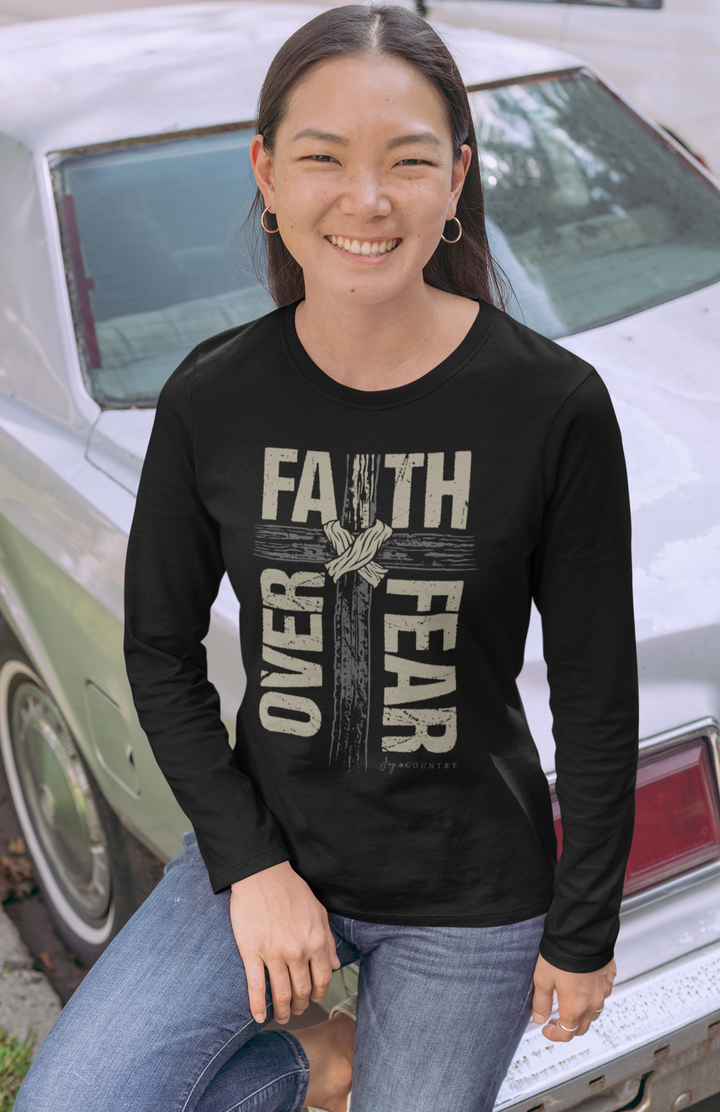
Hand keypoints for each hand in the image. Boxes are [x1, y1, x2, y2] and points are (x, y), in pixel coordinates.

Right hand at [230, 861, 340, 1025]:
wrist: (262, 874)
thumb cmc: (291, 890)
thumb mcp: (319, 912)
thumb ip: (328, 940)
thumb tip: (335, 965)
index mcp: (316, 941)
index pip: (322, 979)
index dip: (319, 994)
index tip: (313, 999)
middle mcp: (297, 951)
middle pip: (302, 990)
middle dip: (301, 1006)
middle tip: (297, 1011)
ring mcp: (273, 953)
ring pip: (281, 994)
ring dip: (283, 1010)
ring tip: (282, 1016)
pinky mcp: (252, 951)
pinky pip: (255, 986)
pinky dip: (258, 1006)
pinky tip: (259, 1017)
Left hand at [531, 953, 615, 1040]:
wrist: (582, 933)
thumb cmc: (561, 954)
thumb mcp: (542, 978)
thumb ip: (541, 1002)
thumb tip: (539, 1020)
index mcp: (574, 1007)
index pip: (566, 1034)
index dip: (554, 1035)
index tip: (546, 1030)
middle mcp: (592, 1003)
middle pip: (582, 1027)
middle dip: (568, 1028)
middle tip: (556, 1020)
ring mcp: (603, 991)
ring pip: (594, 1013)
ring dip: (582, 1015)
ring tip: (570, 1004)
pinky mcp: (609, 978)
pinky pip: (601, 995)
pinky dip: (592, 998)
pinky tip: (583, 987)